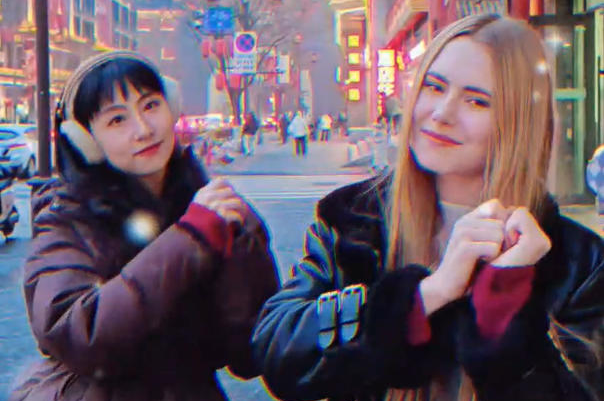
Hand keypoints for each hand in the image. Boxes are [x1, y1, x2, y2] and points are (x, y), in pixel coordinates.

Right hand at [192, 178, 249, 228]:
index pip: (222, 182)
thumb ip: (210, 198)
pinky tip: (238, 223)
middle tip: (240, 209)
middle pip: (232, 192)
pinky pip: (236, 215)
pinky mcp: (220, 219)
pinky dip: (239, 219)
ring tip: (241, 216)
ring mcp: (214, 207)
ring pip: (237, 202)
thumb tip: (229, 191)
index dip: (229, 188)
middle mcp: (208, 198)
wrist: (192, 238)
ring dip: (241, 210)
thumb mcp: (199, 207)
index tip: (230, 197)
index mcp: (202, 193)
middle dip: (237, 201)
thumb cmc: (196, 225)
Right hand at [421, 199, 509, 313]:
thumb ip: (492, 225)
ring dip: (498, 251)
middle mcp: (463, 222)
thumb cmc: (469, 264)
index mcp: (467, 218)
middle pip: (501, 223)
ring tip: (484, 259)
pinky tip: (481, 263)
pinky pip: (493, 248)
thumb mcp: (480, 240)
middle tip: (489, 254)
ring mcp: (462, 233)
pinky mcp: (464, 248)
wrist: (447, 285)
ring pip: (499, 235)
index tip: (497, 240)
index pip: (495, 205)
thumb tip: (514, 211)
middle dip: (503, 241)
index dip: (503, 222)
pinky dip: (492, 259)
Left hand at [490, 207, 550, 266]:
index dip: (500, 222)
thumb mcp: (493, 237)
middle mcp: (542, 241)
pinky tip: (507, 246)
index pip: (515, 212)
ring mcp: (542, 242)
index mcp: (534, 240)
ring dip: (504, 227)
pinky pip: (519, 215)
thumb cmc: (487, 262)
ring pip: (519, 211)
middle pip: (516, 210)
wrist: (488, 284)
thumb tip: (496, 203)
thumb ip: (499, 218)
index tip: (499, 245)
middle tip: (500, 247)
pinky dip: (509, 227)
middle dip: (502, 224)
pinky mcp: (537, 242)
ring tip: (503, 248)